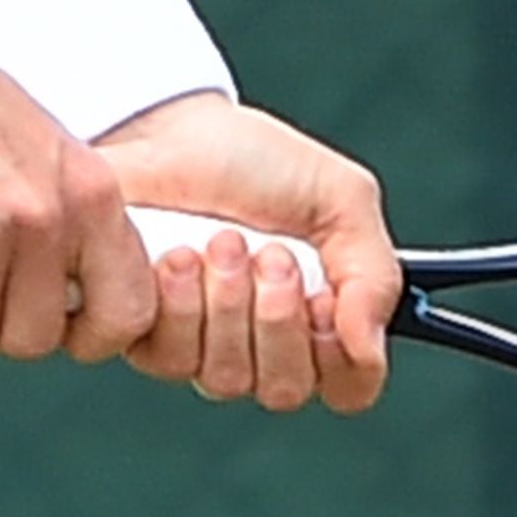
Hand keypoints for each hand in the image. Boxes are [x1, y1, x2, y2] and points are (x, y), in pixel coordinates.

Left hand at [98, 94, 398, 412]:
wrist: (171, 128)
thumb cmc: (256, 162)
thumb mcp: (341, 198)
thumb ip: (373, 275)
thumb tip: (369, 346)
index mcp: (319, 319)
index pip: (348, 388)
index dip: (341, 357)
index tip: (327, 302)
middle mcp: (261, 345)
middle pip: (284, 389)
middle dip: (277, 317)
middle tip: (269, 254)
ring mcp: (200, 346)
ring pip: (225, 377)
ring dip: (227, 303)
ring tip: (221, 242)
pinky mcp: (142, 334)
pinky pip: (168, 358)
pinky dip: (177, 303)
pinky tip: (176, 257)